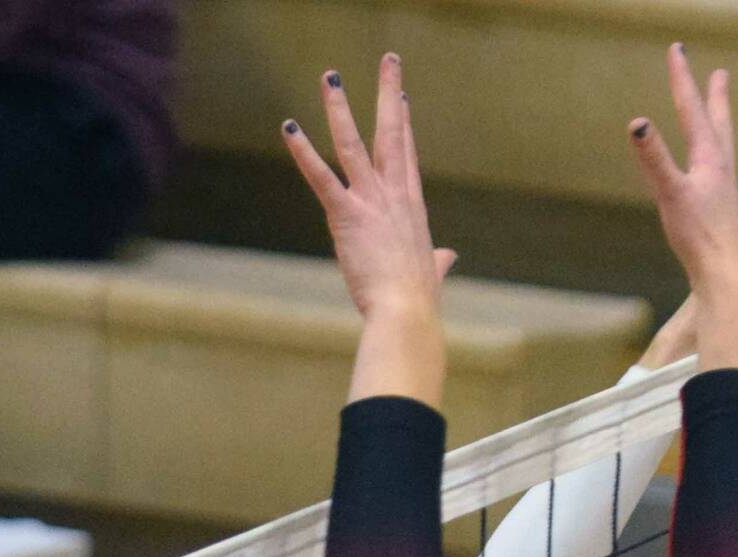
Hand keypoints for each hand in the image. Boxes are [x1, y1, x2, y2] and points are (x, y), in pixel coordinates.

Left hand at [283, 56, 455, 403]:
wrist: (407, 313)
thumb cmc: (418, 300)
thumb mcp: (431, 273)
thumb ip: (438, 260)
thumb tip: (448, 257)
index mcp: (412, 207)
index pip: (406, 155)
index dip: (403, 123)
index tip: (401, 96)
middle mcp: (394, 196)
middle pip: (392, 133)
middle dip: (389, 94)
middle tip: (389, 62)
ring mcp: (371, 202)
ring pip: (354, 144)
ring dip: (340, 108)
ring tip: (331, 77)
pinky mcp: (346, 215)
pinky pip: (321, 176)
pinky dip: (303, 151)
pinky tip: (289, 127)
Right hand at [628, 45, 737, 306]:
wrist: (726, 279)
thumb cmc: (700, 240)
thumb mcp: (670, 194)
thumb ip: (654, 159)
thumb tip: (637, 123)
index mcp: (710, 162)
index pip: (692, 111)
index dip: (682, 79)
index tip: (677, 49)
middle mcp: (722, 173)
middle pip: (719, 124)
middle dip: (715, 96)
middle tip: (720, 73)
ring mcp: (725, 194)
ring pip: (724, 148)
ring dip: (719, 126)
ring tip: (718, 117)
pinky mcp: (723, 214)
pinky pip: (721, 177)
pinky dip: (716, 163)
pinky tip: (713, 176)